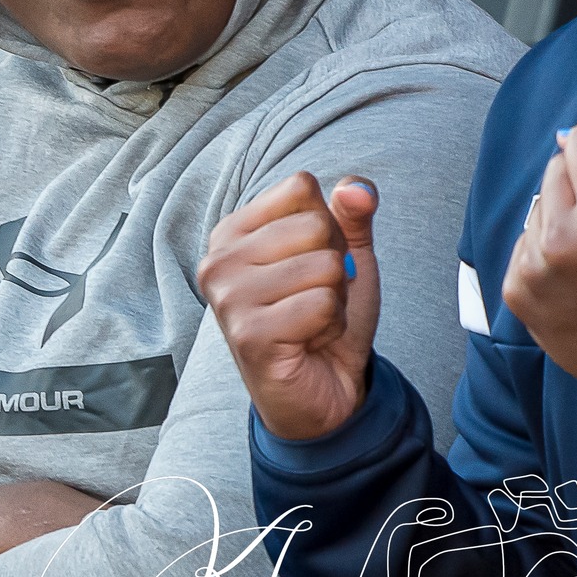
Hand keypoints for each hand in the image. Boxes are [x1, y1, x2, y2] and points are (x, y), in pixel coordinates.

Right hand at [201, 171, 380, 441]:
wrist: (324, 389)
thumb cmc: (323, 317)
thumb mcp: (343, 257)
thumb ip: (351, 216)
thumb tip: (358, 188)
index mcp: (232, 232)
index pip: (300, 188)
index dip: (327, 224)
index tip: (311, 262)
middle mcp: (218, 260)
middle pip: (315, 225)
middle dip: (334, 265)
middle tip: (313, 298)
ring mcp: (227, 297)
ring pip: (322, 266)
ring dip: (334, 299)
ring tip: (310, 321)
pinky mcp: (248, 334)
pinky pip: (321, 304)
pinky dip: (330, 325)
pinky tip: (308, 341)